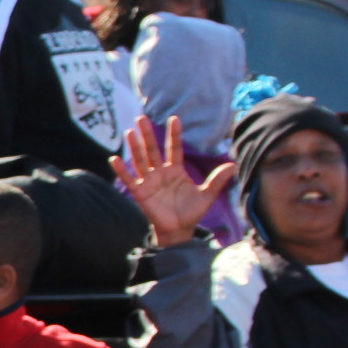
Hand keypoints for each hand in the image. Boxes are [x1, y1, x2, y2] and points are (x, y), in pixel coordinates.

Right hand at [110, 115, 231, 249]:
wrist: (179, 230)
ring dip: (134, 147)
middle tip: (142, 117)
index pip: (174, 148)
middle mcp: (161, 173)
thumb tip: (233, 165)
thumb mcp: (207, 195)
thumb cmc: (192, 212)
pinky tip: (115, 159)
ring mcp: (149, 181)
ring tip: (129, 132)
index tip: (174, 119)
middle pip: (153, 150)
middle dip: (147, 134)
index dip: (174, 134)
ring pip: (140, 161)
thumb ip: (217, 180)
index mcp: (176, 170)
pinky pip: (129, 179)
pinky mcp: (140, 193)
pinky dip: (121, 170)